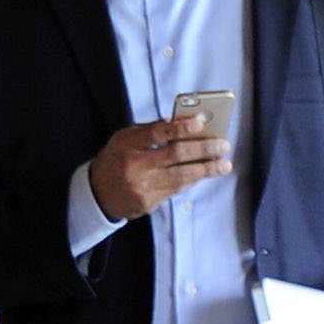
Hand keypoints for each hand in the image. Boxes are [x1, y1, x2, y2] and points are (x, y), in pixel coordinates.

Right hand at [89, 111, 230, 221]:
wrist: (98, 193)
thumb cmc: (117, 159)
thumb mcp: (126, 138)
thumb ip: (152, 130)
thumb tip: (184, 121)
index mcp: (127, 145)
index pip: (157, 133)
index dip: (180, 127)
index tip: (200, 123)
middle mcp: (134, 166)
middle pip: (175, 155)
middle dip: (203, 149)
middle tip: (222, 145)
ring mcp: (142, 187)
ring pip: (182, 176)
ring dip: (207, 169)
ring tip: (224, 164)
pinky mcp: (149, 203)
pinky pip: (177, 189)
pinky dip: (193, 180)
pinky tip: (205, 174)